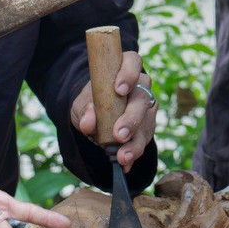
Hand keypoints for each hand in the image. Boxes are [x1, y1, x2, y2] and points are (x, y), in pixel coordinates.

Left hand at [69, 49, 156, 169]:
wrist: (94, 115)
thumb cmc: (90, 101)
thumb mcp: (81, 103)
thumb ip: (84, 110)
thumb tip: (87, 123)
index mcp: (125, 68)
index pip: (133, 62)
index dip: (129, 74)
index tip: (118, 90)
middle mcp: (141, 86)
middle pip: (142, 98)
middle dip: (132, 119)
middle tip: (119, 134)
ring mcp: (147, 108)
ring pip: (147, 123)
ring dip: (135, 143)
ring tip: (122, 157)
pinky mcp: (147, 127)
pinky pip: (144, 140)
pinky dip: (133, 154)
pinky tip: (124, 165)